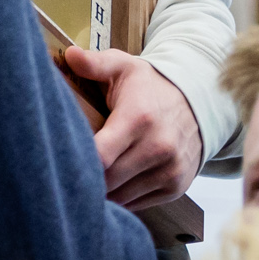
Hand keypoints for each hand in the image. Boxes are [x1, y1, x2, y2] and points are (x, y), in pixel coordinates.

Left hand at [61, 47, 202, 207]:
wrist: (199, 103)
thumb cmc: (150, 86)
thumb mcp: (124, 67)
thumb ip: (95, 63)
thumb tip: (69, 55)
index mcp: (139, 118)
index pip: (100, 155)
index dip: (76, 161)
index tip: (59, 157)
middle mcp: (158, 147)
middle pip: (107, 180)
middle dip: (84, 178)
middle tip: (64, 172)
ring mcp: (169, 170)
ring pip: (120, 197)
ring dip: (100, 192)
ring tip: (83, 180)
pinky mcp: (176, 186)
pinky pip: (137, 204)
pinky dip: (120, 198)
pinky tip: (109, 185)